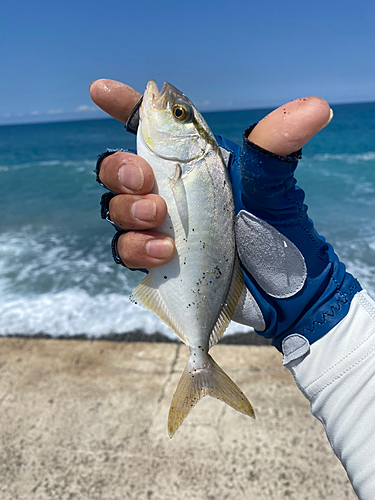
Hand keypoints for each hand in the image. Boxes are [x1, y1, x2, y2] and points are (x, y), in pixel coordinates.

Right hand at [90, 79, 330, 269]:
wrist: (279, 293)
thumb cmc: (278, 233)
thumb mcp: (273, 187)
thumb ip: (277, 145)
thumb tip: (317, 107)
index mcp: (193, 162)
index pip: (152, 126)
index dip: (124, 105)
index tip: (101, 91)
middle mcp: (172, 189)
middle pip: (119, 166)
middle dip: (119, 169)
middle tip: (144, 180)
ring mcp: (160, 225)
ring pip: (114, 207)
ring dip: (128, 210)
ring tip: (158, 219)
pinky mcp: (156, 258)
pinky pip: (124, 248)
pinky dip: (137, 248)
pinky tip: (164, 252)